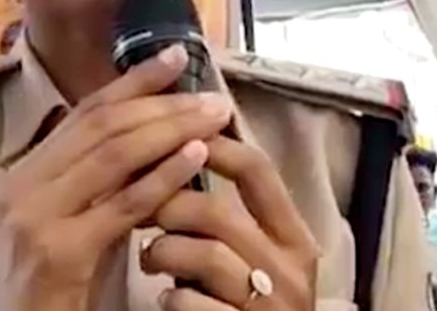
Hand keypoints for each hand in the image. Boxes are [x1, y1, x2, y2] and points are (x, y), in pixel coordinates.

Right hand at [0, 45, 234, 310]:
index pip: (85, 113)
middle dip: (160, 102)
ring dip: (169, 130)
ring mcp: (36, 218)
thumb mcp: (76, 220)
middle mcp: (23, 186)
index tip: (176, 57)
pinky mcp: (59, 252)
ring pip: (112, 156)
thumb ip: (100, 179)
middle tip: (210, 93)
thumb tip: (155, 129)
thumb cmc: (59, 286)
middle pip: (101, 126)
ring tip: (212, 117)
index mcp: (26, 173)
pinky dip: (162, 177)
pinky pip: (122, 205)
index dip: (133, 81)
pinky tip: (195, 159)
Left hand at [141, 136, 320, 309]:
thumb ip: (224, 212)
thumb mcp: (248, 252)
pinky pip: (192, 302)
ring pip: (204, 254)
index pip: (256, 169)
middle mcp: (290, 267)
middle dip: (168, 207)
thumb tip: (176, 146)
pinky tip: (166, 299)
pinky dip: (171, 297)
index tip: (171, 140)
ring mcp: (269, 304)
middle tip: (142, 212)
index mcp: (294, 235)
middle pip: (218, 211)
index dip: (210, 146)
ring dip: (162, 251)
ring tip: (150, 258)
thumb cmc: (245, 301)